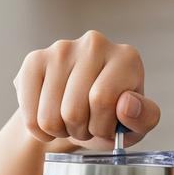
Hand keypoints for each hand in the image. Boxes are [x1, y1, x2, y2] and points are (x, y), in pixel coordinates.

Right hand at [13, 30, 160, 151]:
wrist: (76, 116)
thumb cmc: (111, 119)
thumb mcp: (136, 126)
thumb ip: (144, 118)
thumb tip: (126, 104)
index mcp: (126, 58)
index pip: (102, 100)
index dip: (101, 126)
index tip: (105, 127)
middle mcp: (95, 43)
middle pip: (73, 110)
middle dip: (79, 130)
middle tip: (86, 125)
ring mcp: (61, 48)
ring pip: (49, 116)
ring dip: (59, 131)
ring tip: (70, 121)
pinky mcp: (34, 60)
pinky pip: (29, 114)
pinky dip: (37, 129)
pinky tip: (48, 119)